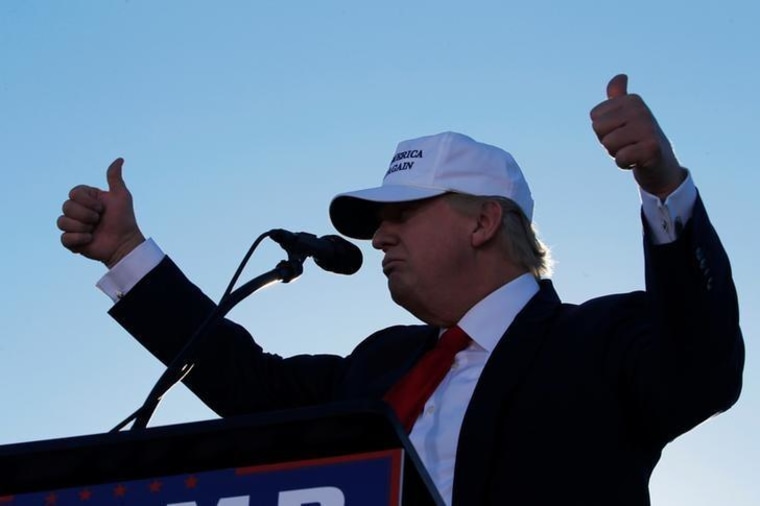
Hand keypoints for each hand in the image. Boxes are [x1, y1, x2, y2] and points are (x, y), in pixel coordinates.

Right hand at [58, 158, 144, 267]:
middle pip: (66, 207)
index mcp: (86, 199)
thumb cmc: (124, 219)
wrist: (124, 243)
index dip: (87, 201)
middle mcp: (77, 211)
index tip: (102, 208)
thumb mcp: (121, 196)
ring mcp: (73, 227)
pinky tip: (90, 240)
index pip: (73, 193)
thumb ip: (115, 178)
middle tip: (99, 220)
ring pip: (62, 222)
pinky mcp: (71, 242)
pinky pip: (64, 238)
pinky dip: (79, 239)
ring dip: (82, 227)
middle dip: (86, 215)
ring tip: (94, 231)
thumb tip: (120, 159)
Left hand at [590, 74, 685, 198]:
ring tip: (632, 151)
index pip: (595, 117)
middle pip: (598, 128)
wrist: (660, 164)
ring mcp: (648, 128)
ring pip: (608, 143)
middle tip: (626, 143)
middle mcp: (641, 110)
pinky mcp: (652, 148)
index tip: (621, 132)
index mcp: (632, 100)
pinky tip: (637, 161)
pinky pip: (621, 158)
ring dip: (616, 153)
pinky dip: (625, 164)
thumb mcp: (627, 115)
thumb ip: (619, 96)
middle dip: (607, 141)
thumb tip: (620, 76)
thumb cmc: (637, 139)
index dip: (604, 130)